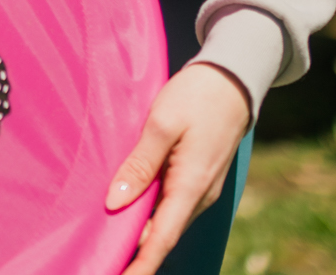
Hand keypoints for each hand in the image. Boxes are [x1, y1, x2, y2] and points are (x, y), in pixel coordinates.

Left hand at [106, 62, 252, 274]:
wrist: (233, 80)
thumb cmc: (196, 96)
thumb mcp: (162, 124)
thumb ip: (139, 165)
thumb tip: (116, 202)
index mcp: (191, 185)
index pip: (163, 238)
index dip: (142, 264)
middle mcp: (200, 195)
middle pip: (163, 235)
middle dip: (136, 255)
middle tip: (103, 262)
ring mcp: (201, 188)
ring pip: (167, 220)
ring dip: (141, 235)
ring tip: (108, 245)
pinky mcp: (198, 178)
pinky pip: (171, 205)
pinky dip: (150, 215)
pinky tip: (128, 213)